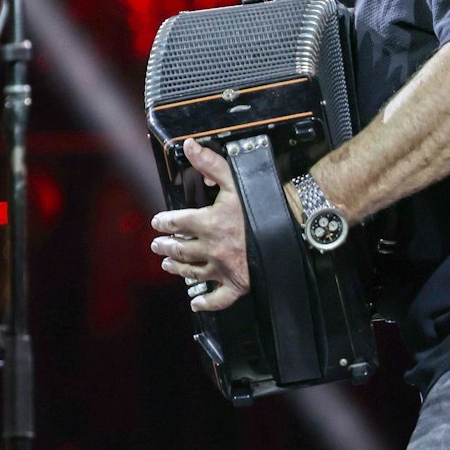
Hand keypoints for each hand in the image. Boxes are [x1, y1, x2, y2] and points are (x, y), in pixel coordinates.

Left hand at [150, 138, 250, 311]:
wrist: (292, 224)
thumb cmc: (262, 202)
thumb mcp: (233, 179)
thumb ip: (209, 163)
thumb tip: (189, 146)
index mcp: (208, 222)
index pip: (176, 222)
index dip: (163, 222)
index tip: (157, 222)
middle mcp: (212, 247)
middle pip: (180, 249)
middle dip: (166, 247)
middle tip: (157, 246)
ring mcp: (224, 268)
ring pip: (193, 272)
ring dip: (178, 269)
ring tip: (168, 265)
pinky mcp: (238, 284)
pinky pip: (219, 299)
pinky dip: (206, 303)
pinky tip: (196, 303)